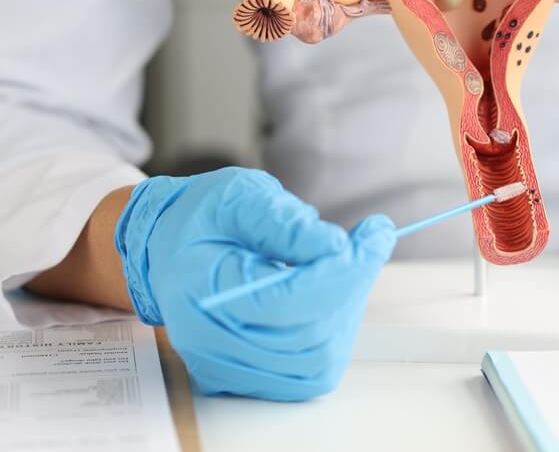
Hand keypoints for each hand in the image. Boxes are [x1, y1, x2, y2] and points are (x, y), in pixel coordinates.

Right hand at [115, 167, 394, 400]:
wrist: (168, 249)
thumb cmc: (202, 218)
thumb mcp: (238, 197)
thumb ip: (282, 221)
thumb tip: (335, 246)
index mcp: (199, 292)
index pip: (286, 302)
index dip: (342, 270)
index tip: (374, 233)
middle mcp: (209, 342)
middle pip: (309, 336)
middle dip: (353, 284)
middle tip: (370, 240)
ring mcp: (227, 367)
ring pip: (318, 360)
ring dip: (349, 308)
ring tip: (354, 260)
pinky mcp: (248, 376)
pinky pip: (310, 371)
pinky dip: (336, 331)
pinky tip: (337, 290)